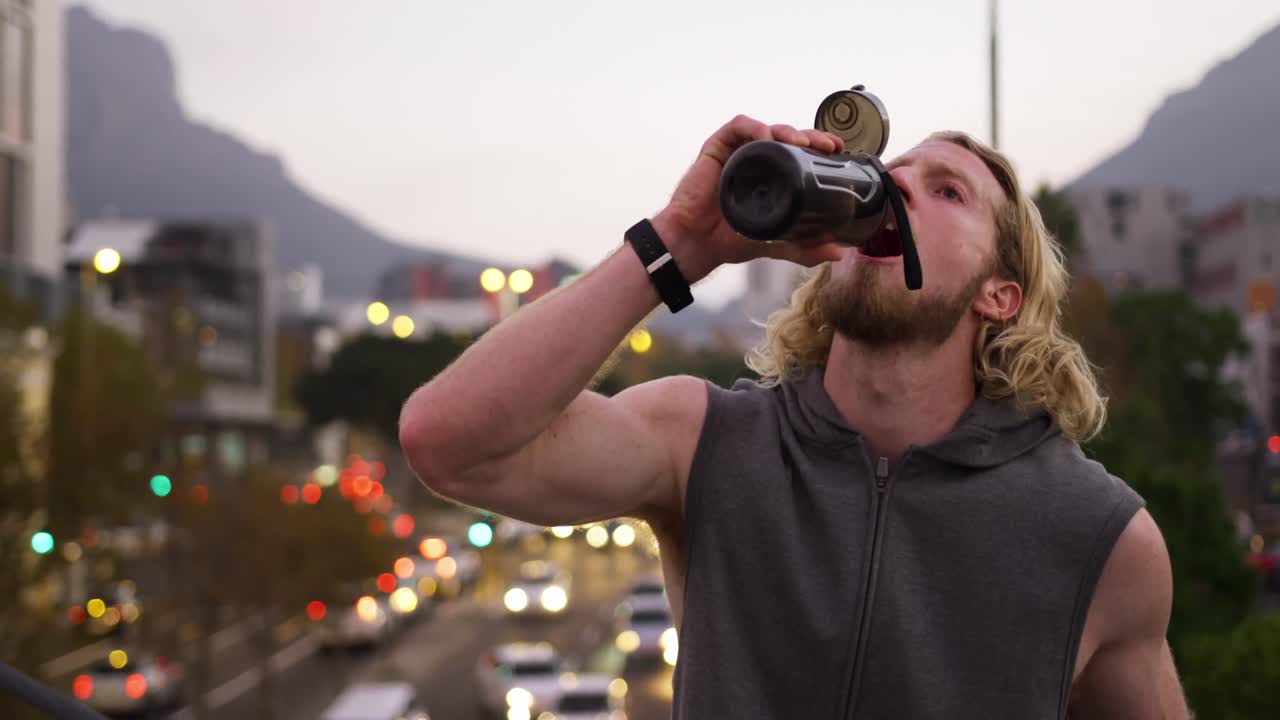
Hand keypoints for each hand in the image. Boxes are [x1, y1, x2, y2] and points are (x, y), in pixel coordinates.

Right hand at [653, 115, 846, 282]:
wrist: (694, 245)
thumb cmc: (728, 241)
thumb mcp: (775, 244)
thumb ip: (804, 248)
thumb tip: (837, 253)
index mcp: (770, 177)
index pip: (798, 154)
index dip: (818, 147)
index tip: (836, 150)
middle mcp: (755, 161)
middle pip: (786, 137)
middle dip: (809, 136)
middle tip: (825, 146)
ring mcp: (736, 153)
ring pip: (765, 128)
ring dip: (786, 130)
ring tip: (798, 141)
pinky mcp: (716, 148)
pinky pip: (736, 127)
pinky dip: (754, 127)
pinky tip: (766, 136)